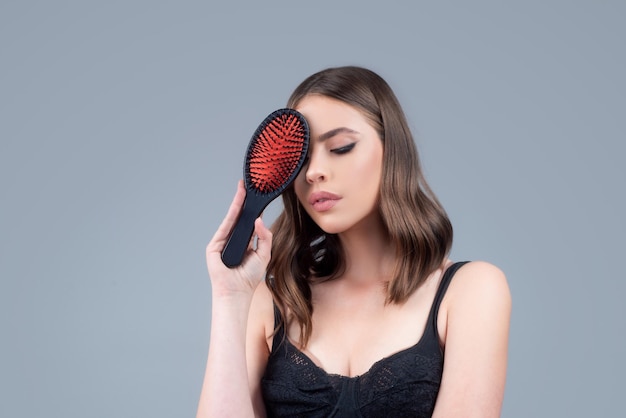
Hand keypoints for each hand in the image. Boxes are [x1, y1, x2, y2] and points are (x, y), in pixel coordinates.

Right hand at [205, 180, 272, 297]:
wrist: (237, 292)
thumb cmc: (249, 277)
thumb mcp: (263, 254)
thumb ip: (264, 237)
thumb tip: (259, 220)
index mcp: (245, 242)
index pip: (249, 221)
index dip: (252, 209)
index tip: (256, 195)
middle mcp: (233, 240)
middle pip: (239, 217)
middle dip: (243, 201)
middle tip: (247, 185)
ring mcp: (222, 242)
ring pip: (231, 219)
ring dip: (237, 204)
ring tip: (243, 190)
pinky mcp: (214, 246)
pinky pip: (224, 227)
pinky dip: (231, 216)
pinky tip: (237, 207)